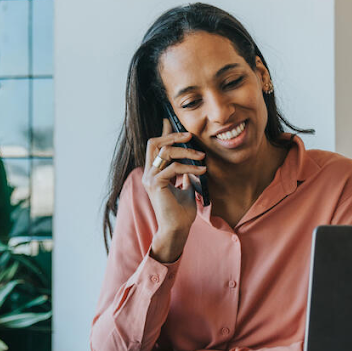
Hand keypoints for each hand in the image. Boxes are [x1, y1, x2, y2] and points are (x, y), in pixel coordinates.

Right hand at [142, 118, 206, 262]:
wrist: (177, 229)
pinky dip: (190, 167)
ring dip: (186, 152)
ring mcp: (150, 178)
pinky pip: (174, 168)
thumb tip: (192, 161)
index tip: (171, 121)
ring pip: (165, 152)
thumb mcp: (186, 187)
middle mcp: (149, 173)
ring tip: (202, 156)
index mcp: (154, 172)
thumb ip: (185, 173)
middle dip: (172, 136)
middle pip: (154, 143)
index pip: (155, 146)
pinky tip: (202, 171)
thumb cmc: (182, 211)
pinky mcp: (156, 184)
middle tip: (189, 135)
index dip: (164, 133)